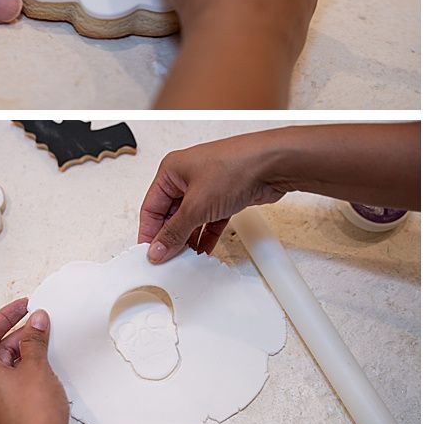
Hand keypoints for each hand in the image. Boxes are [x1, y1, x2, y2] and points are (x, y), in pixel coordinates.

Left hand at [0, 298, 69, 423]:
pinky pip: (11, 383)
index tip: (24, 305)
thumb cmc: (33, 414)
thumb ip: (34, 340)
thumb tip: (36, 320)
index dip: (6, 315)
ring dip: (23, 352)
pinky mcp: (4, 414)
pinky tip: (42, 367)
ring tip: (45, 343)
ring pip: (4, 367)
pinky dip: (24, 370)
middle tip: (40, 323)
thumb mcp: (35, 367)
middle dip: (18, 334)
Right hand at [138, 132, 290, 263]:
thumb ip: (175, 231)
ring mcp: (207, 186)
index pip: (151, 206)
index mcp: (171, 171)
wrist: (274, 164)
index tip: (150, 252)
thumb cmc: (235, 167)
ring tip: (185, 258)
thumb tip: (158, 247)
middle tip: (168, 258)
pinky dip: (207, 234)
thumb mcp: (196, 206)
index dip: (149, 231)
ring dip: (188, 238)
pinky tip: (203, 249)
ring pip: (191, 218)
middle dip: (170, 236)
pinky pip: (210, 219)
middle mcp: (187, 176)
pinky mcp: (225, 196)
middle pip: (170, 213)